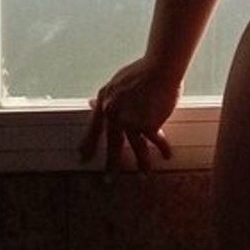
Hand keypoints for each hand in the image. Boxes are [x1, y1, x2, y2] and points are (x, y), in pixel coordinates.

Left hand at [78, 57, 180, 174]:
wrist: (159, 68)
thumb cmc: (142, 70)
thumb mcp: (117, 81)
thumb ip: (107, 97)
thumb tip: (91, 104)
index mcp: (105, 102)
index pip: (93, 128)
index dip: (88, 144)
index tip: (83, 157)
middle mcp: (115, 115)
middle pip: (112, 144)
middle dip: (111, 164)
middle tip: (108, 180)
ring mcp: (131, 122)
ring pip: (136, 148)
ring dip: (141, 164)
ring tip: (143, 175)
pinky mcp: (148, 124)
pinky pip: (156, 141)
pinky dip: (163, 148)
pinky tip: (167, 156)